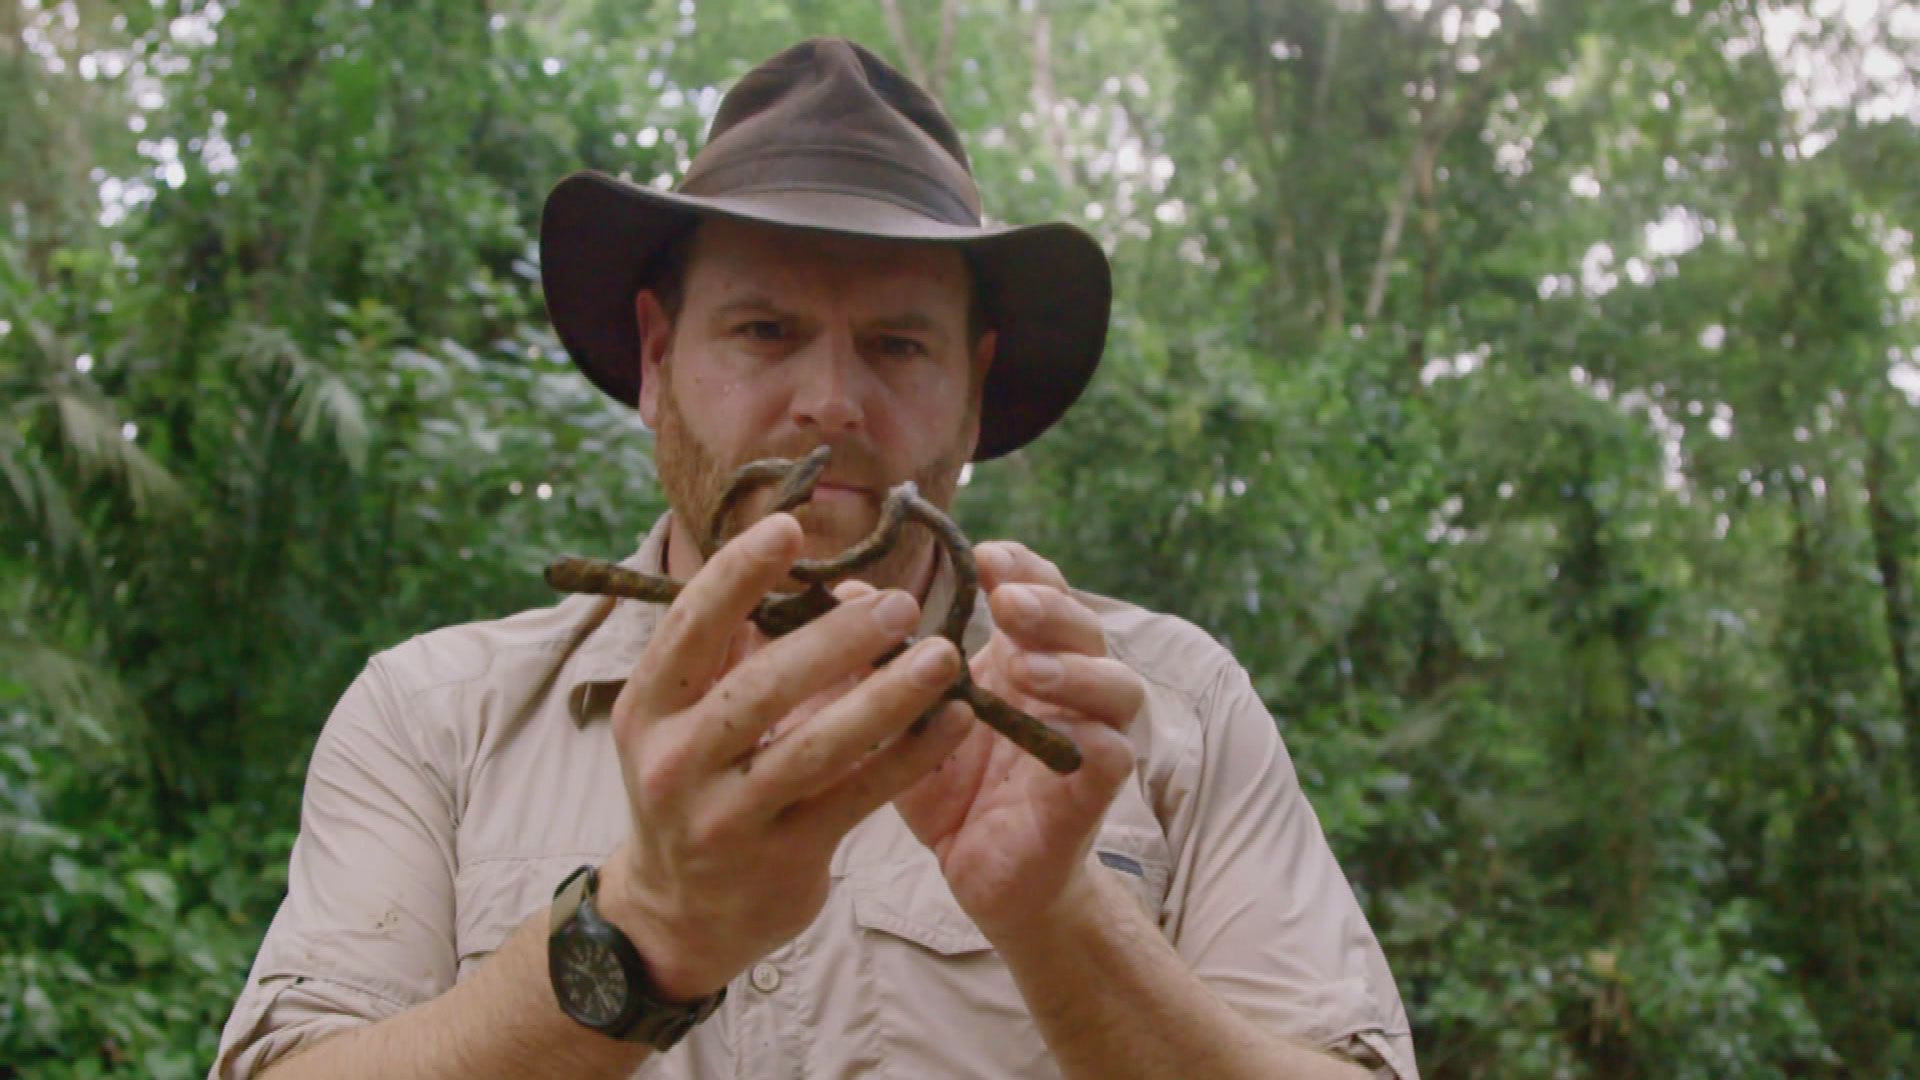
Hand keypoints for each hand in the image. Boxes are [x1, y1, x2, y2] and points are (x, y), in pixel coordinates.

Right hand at [595, 513, 971, 1000]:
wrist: (678, 916)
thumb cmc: (695, 786)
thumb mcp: (680, 720)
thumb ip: (726, 652)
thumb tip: (790, 565)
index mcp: (648, 708)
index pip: (691, 627)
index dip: (738, 574)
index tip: (790, 527)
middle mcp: (677, 762)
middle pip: (761, 687)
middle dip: (836, 639)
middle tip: (901, 603)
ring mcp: (728, 817)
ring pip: (815, 747)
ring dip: (887, 696)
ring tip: (944, 656)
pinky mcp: (782, 859)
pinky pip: (857, 797)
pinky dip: (910, 755)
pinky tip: (956, 721)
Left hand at [891, 540, 1144, 938]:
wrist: (985, 879)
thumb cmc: (947, 791)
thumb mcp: (903, 722)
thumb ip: (880, 662)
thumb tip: (840, 593)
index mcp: (1022, 657)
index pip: (1037, 590)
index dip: (1020, 566)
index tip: (982, 554)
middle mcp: (1067, 686)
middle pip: (1082, 624)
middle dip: (1048, 605)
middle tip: (1006, 601)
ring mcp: (1089, 736)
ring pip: (1116, 682)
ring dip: (1076, 668)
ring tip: (1027, 666)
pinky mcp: (1096, 791)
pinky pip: (1115, 753)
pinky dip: (1094, 737)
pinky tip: (1065, 732)